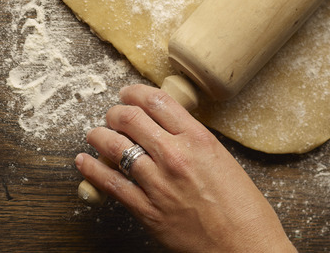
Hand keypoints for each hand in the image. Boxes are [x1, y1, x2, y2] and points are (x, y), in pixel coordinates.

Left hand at [75, 84, 295, 252]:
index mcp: (199, 139)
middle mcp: (176, 155)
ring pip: (114, 147)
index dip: (135, 93)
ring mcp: (158, 183)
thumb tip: (168, 133)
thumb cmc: (243, 209)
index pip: (157, 102)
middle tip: (112, 115)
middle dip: (115, 113)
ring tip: (95, 134)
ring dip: (99, 136)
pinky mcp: (147, 210)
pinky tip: (84, 161)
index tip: (128, 94)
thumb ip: (194, 144)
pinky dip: (92, 169)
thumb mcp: (223, 160)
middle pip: (131, 119)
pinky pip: (110, 183)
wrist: (245, 246)